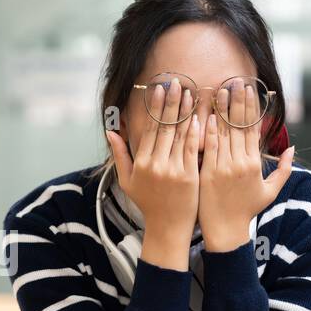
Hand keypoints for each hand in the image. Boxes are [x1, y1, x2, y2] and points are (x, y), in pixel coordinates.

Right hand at [106, 78, 202, 270]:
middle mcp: (156, 164)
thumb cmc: (148, 204)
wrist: (167, 228)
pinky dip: (196, 132)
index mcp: (141, 163)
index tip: (160, 89)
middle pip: (165, 127)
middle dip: (172, 103)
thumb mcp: (127, 181)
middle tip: (178, 83)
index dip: (156, 108)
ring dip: (186, 112)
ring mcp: (174, 170)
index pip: (150, 129)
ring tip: (192, 93)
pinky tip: (200, 117)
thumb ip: (120, 155)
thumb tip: (110, 131)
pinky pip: (193, 149)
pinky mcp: (190, 176)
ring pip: (180, 135)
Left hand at [197, 83, 294, 252]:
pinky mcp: (207, 172)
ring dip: (221, 110)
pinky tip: (206, 114)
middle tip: (236, 82)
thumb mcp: (270, 192)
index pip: (254, 129)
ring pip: (223, 132)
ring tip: (220, 90)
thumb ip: (282, 170)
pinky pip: (208, 146)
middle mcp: (240, 163)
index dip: (252, 108)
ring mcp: (223, 167)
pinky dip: (207, 130)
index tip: (249, 90)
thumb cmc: (246, 211)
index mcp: (255, 164)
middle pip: (240, 126)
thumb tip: (293, 149)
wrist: (225, 230)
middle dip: (238, 102)